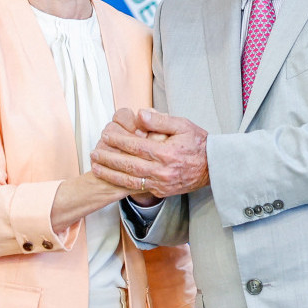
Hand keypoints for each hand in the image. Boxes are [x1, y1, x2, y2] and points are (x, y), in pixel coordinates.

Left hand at [91, 108, 209, 197]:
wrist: (214, 167)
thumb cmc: (199, 143)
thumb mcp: (183, 125)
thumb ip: (160, 121)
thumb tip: (139, 115)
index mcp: (167, 153)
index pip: (136, 146)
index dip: (118, 141)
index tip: (106, 135)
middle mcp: (163, 171)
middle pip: (129, 165)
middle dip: (109, 159)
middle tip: (94, 152)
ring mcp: (162, 184)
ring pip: (130, 180)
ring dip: (110, 174)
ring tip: (96, 166)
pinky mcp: (162, 191)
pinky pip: (138, 188)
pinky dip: (122, 183)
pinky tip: (112, 177)